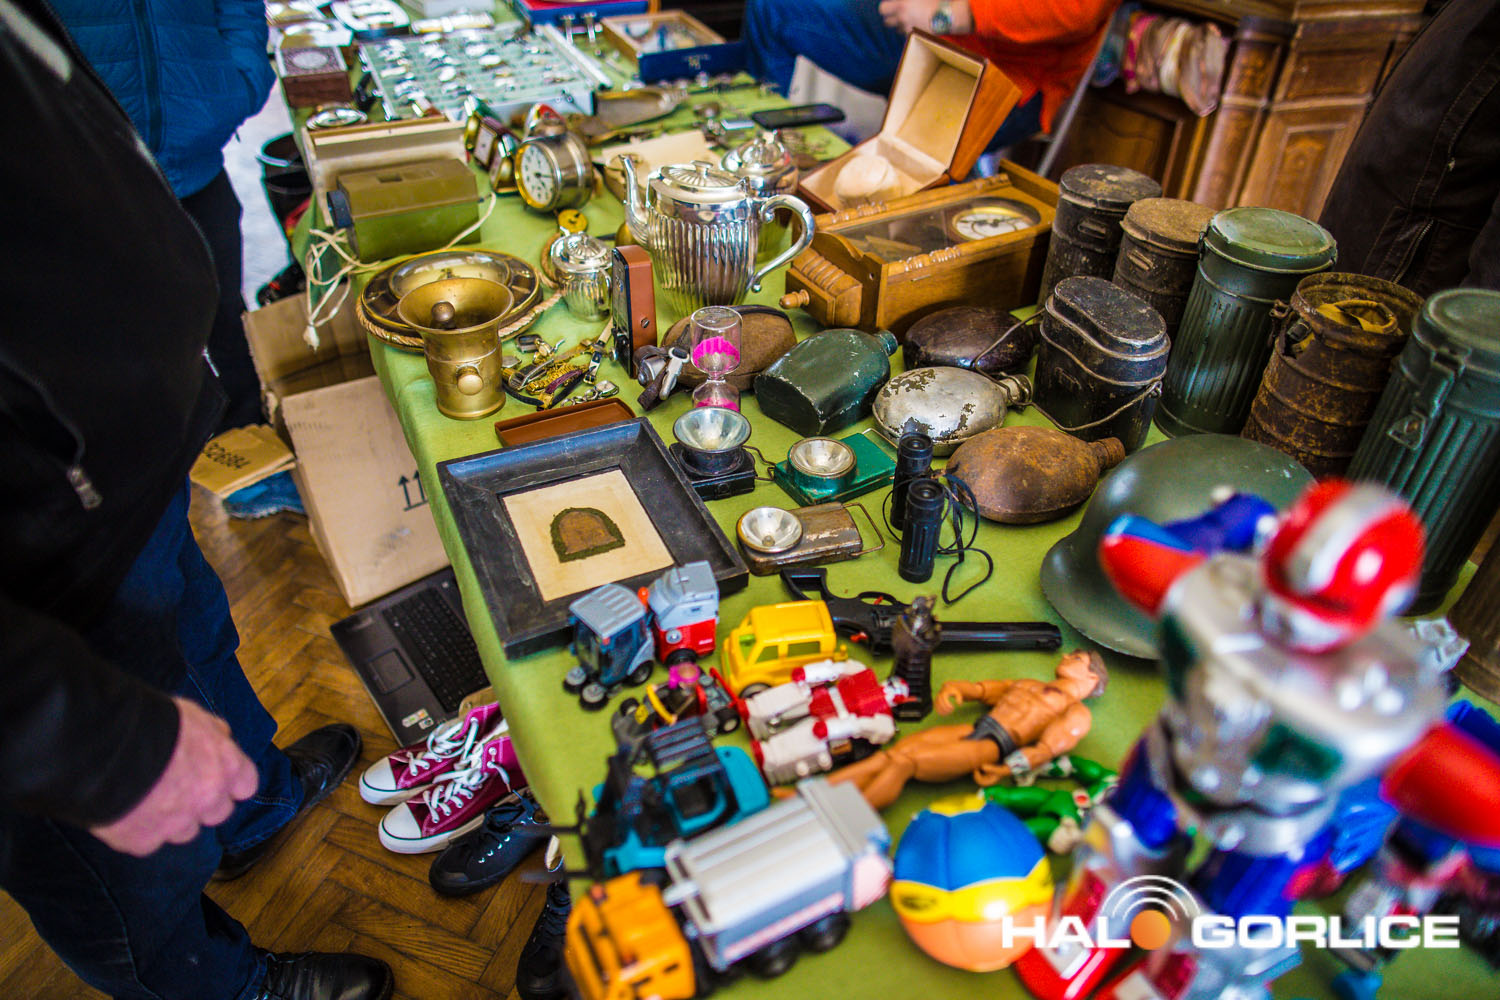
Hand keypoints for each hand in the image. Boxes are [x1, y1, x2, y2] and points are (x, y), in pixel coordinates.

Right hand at [90, 697, 257, 855]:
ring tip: (145, 798)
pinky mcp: (144, 840)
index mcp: (227, 766)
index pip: (246, 786)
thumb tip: (223, 738)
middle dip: (201, 804)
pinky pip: (147, 842)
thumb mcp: (193, 715)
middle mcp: (208, 798)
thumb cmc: (150, 722)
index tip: (216, 781)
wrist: (104, 744)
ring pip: (183, 832)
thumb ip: (214, 732)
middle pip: (217, 813)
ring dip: (170, 820)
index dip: (230, 784)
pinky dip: (136, 831)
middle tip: (175, 789)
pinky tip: (122, 811)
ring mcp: (177, 823)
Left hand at [878, 0, 971, 34]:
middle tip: (896, 13)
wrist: (948, 15)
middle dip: (890, 17)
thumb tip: (905, 1)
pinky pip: (907, 33)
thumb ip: (907, 0)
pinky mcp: (915, 34)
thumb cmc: (937, 0)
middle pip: (886, 21)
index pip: (883, 8)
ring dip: (900, 24)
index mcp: (902, 4)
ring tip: (908, 18)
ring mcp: (908, 27)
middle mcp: (902, 17)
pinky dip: (909, 29)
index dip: (886, 7)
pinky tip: (917, 23)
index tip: (890, 5)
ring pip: (897, 28)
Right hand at [934, 681, 967, 714]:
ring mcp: (937, 697)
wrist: (950, 688)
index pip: (944, 698)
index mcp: (945, 692)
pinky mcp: (936, 700)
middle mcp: (940, 694)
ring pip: (936, 704)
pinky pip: (935, 706)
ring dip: (940, 710)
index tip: (952, 708)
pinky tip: (942, 714)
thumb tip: (959, 704)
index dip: (947, 704)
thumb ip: (959, 699)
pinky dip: (938, 710)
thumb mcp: (958, 694)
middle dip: (944, 707)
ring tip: (946, 714)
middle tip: (950, 712)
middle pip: (939, 701)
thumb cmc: (955, 692)